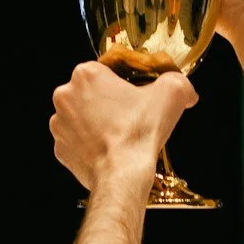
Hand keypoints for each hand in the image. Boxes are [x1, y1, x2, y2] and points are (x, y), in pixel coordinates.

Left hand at [49, 62, 197, 192]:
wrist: (122, 174)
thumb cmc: (139, 133)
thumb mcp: (172, 94)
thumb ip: (178, 81)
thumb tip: (184, 89)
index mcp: (86, 74)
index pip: (108, 70)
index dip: (125, 82)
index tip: (136, 94)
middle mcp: (65, 95)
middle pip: (92, 92)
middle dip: (109, 101)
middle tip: (130, 115)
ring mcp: (59, 123)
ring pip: (81, 116)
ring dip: (97, 121)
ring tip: (119, 132)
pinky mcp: (60, 147)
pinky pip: (76, 139)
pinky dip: (89, 143)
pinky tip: (107, 147)